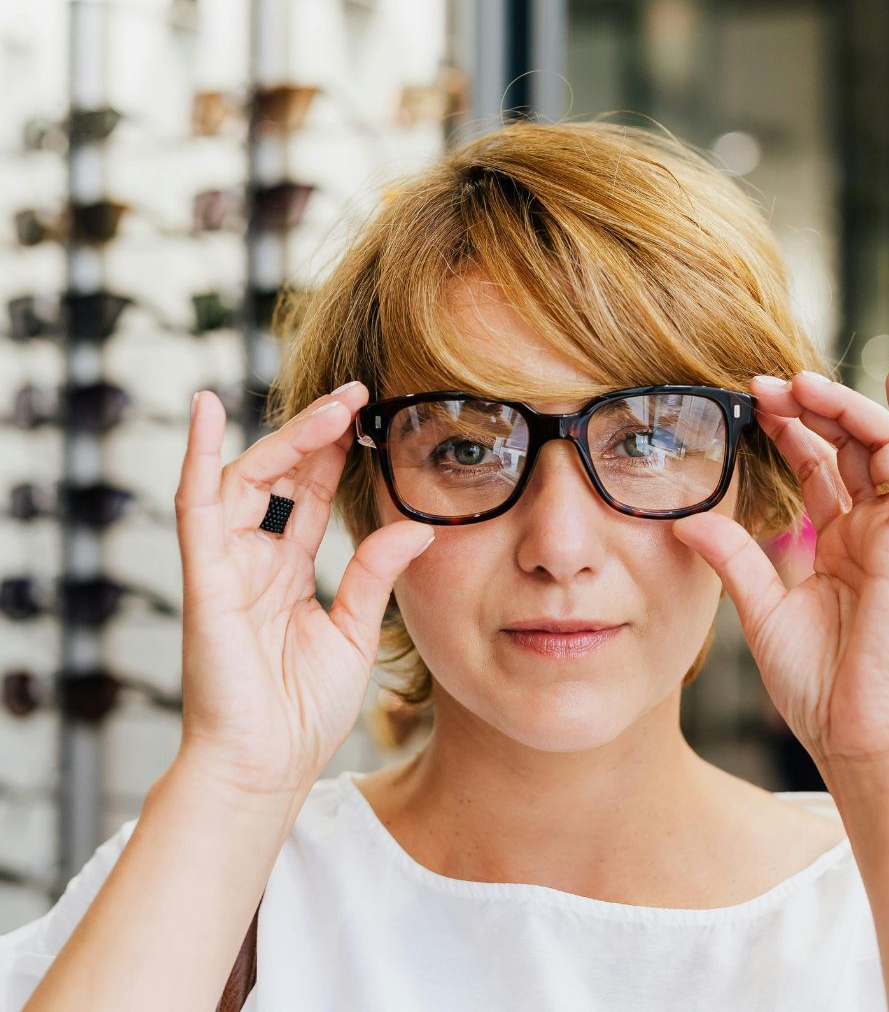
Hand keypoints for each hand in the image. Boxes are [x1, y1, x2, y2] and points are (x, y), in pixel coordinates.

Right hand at [173, 382, 434, 798]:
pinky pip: (195, 509)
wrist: (267, 770)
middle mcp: (253, 562)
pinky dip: (197, 458)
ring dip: (286, 440)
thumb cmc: (302, 712)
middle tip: (356, 396)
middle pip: (280, 478)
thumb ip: (374, 574)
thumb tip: (414, 527)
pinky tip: (207, 410)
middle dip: (315, 435)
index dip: (335, 455)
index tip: (368, 417)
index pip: (310, 497)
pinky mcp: (204, 581)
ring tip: (332, 407)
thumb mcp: (353, 630)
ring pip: (247, 481)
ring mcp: (226, 568)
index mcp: (286, 575)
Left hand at [672, 360, 888, 771]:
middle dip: (811, 409)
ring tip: (802, 382)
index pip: (817, 469)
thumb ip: (733, 557)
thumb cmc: (817, 685)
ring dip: (845, 408)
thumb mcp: (760, 608)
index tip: (752, 401)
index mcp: (835, 547)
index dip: (790, 431)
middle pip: (848, 449)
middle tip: (767, 384)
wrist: (855, 737)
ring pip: (881, 449)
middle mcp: (866, 535)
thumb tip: (686, 519)